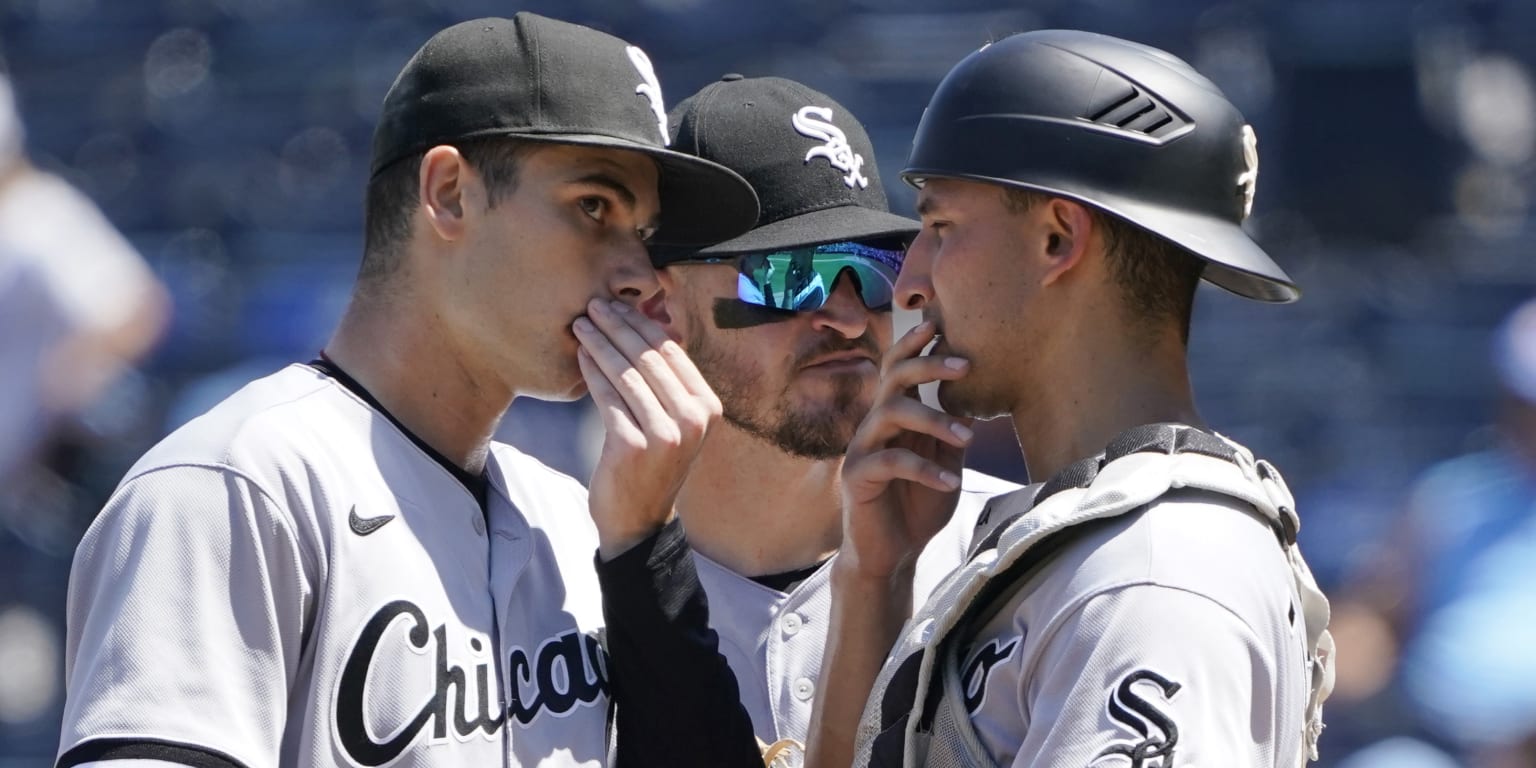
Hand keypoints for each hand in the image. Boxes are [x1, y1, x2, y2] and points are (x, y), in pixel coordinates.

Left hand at [573, 298, 720, 558]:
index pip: (672, 352)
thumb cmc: (652, 464)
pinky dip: (592, 371)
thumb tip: (644, 325)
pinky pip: (608, 397)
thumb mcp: (673, 422)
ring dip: (600, 343)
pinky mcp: (633, 446)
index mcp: (707, 406)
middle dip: (618, 326)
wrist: (639, 520)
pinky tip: (580, 355)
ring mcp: (666, 433)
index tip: (617, 304)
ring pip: (627, 374)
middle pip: (649, 358)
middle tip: (593, 305)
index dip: (642, 323)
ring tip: (581, 324)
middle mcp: (693, 418)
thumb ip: (666, 383)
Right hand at [838, 320, 973, 580]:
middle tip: (964, 365)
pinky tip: (949, 482)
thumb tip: (973, 405)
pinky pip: (890, 461)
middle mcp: (874, 425)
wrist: (891, 555)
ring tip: (965, 438)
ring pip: (891, 412)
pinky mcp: (857, 477)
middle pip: (893, 378)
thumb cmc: (916, 508)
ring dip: (932, 419)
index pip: (898, 369)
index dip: (915, 344)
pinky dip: (924, 468)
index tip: (940, 325)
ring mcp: (862, 449)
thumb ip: (951, 436)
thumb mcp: (944, 465)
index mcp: (893, 417)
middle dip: (928, 365)